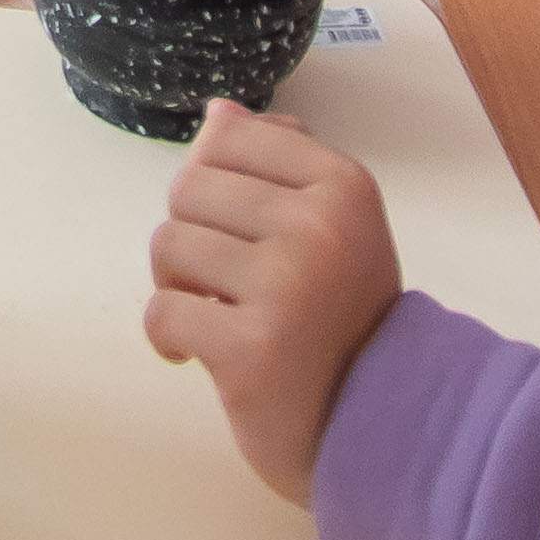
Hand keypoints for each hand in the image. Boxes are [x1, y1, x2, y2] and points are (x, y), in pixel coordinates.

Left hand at [145, 101, 401, 507]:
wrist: (378, 428)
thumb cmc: (344, 319)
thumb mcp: (333, 227)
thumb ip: (278, 164)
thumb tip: (219, 111)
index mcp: (343, 184)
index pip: (228, 136)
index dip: (217, 183)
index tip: (242, 229)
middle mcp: (319, 226)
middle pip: (188, 187)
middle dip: (193, 234)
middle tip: (227, 281)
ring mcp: (286, 286)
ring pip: (168, 244)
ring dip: (177, 284)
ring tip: (217, 313)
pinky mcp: (251, 348)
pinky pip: (161, 310)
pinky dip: (166, 336)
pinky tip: (195, 353)